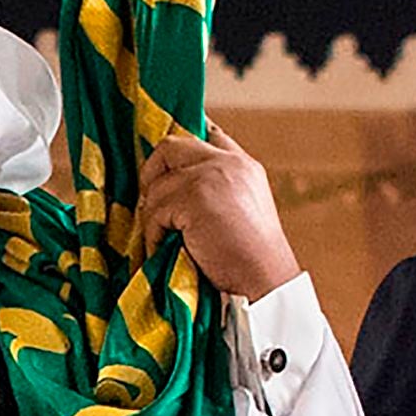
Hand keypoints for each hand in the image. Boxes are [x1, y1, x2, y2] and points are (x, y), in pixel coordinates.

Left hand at [137, 125, 298, 302]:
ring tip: (162, 240)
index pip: (209, 134)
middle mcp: (228, 162)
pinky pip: (155, 210)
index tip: (164, 162)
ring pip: (158, 184)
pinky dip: (154, 235)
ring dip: (152, 217)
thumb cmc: (252, 261)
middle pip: (171, 146)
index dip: (182, 146)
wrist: (265, 282)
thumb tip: (172, 189)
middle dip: (151, 173)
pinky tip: (165, 252)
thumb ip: (218, 192)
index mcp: (243, 166)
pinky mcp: (194, 196)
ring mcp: (211, 175)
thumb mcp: (241, 213)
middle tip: (150, 205)